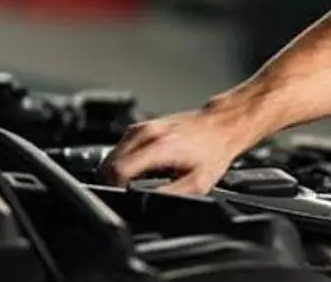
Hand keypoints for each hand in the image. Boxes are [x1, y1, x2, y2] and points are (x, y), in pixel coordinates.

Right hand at [99, 102, 255, 194]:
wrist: (222, 124)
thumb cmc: (213, 150)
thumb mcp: (197, 183)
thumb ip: (169, 196)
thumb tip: (146, 205)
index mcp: (158, 147)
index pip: (117, 170)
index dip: (112, 189)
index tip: (117, 200)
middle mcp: (147, 133)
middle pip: (109, 163)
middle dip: (109, 182)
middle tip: (120, 197)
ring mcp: (143, 127)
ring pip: (111, 154)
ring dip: (113, 171)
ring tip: (127, 185)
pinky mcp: (142, 125)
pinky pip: (120, 146)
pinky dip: (120, 160)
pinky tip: (133, 170)